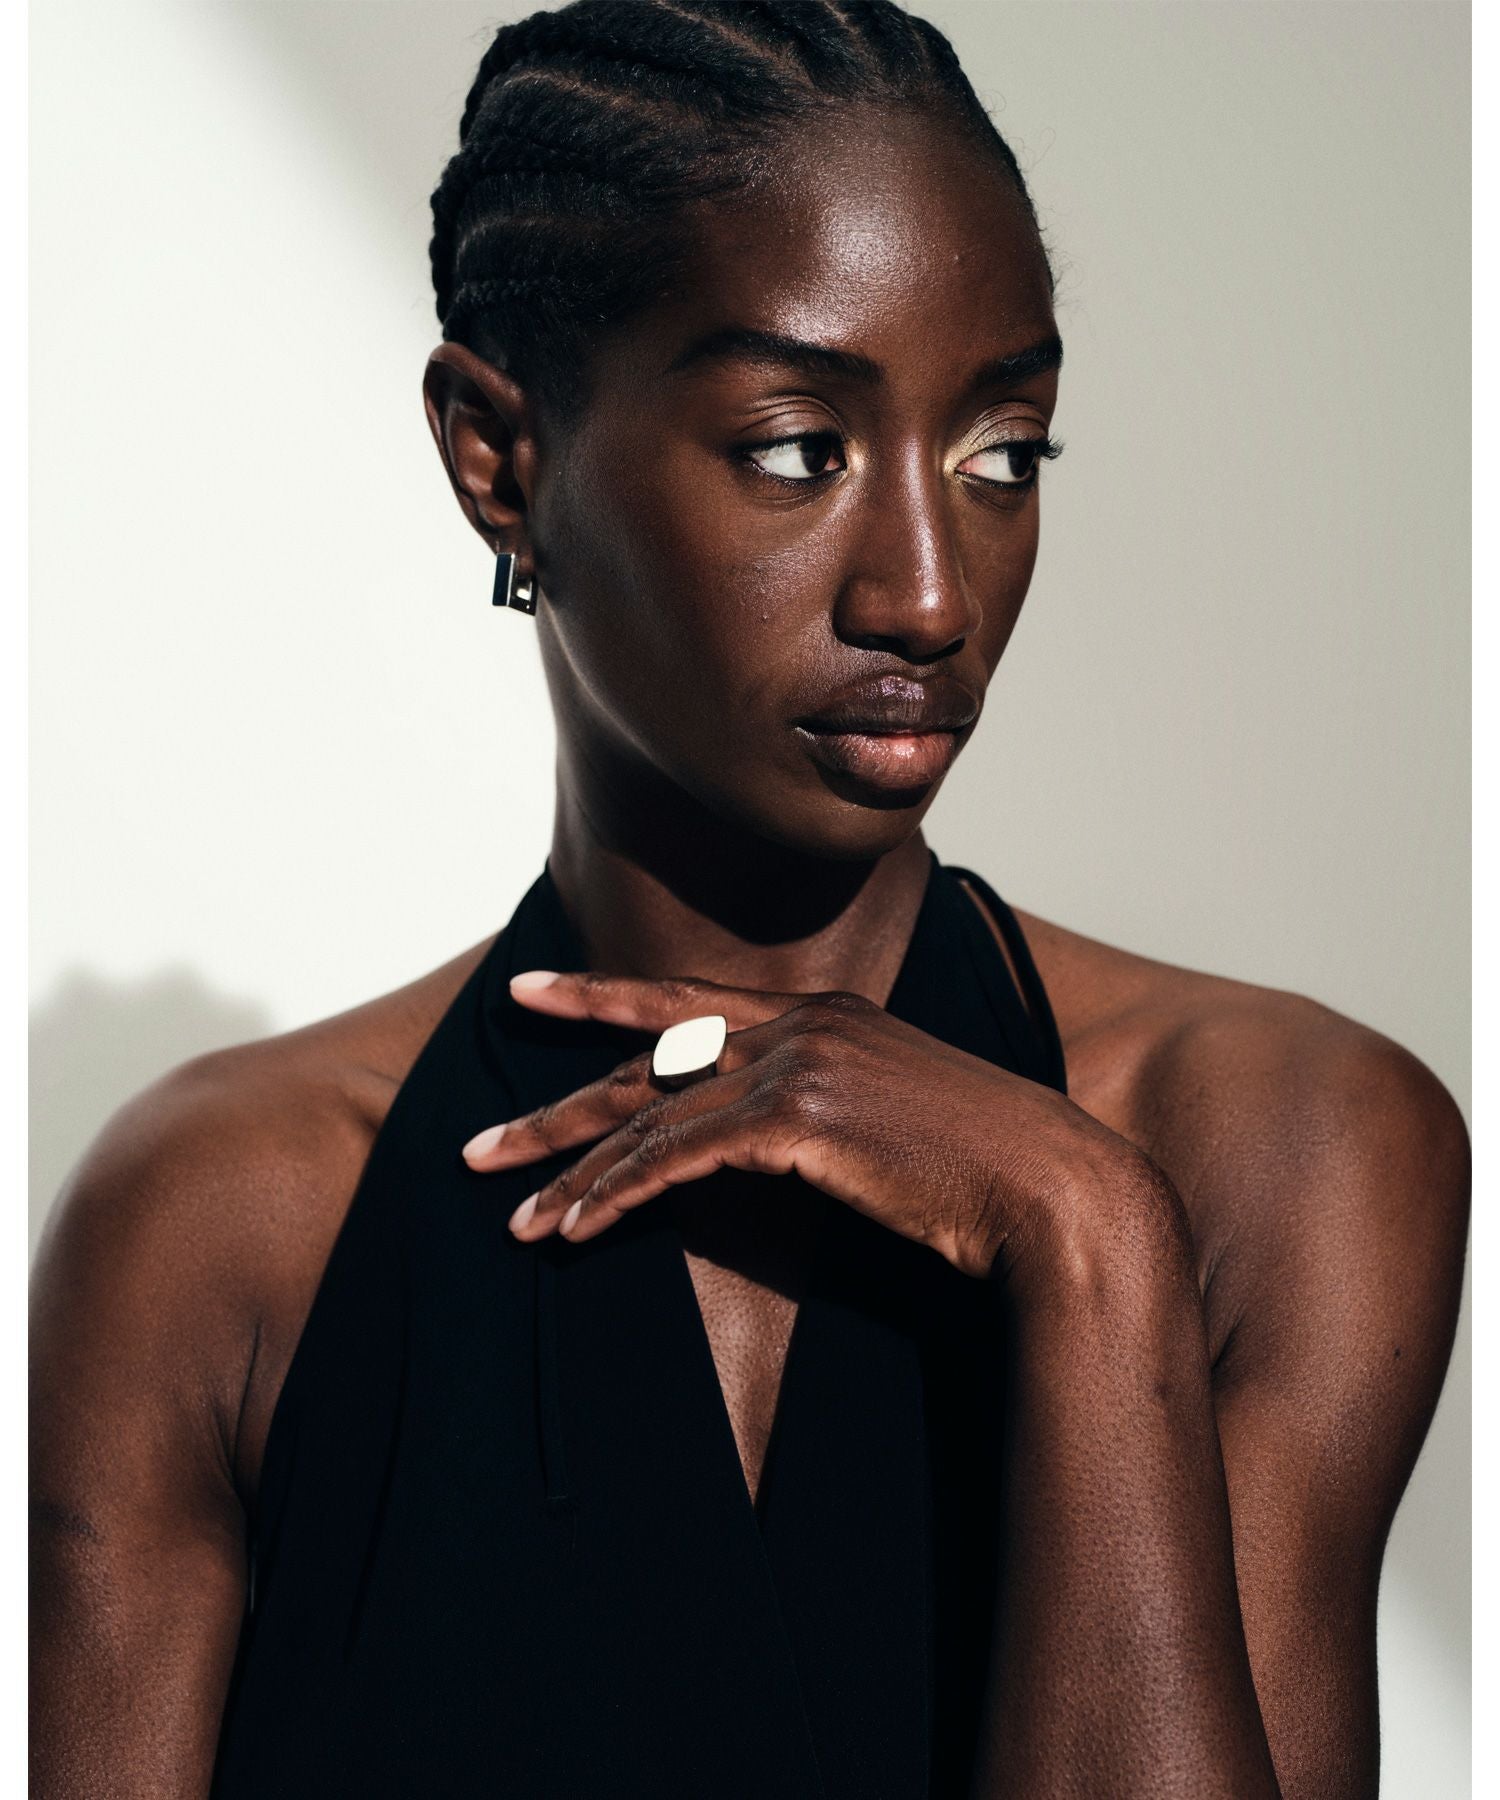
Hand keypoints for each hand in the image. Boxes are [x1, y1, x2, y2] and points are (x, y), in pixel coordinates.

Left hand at [462, 968, 1138, 1281]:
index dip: (601, 995)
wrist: (1052, 1188)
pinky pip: (676, 1158)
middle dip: (556, 1103)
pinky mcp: (796, 1119)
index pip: (686, 998)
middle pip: (646, 1057)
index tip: (534, 990)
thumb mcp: (892, 1116)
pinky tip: (573, 1228)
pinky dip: (615, 1195)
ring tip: (511, 1214)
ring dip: (572, 1172)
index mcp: (822, 1013)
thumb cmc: (981, 1170)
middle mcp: (801, 1023)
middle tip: (479, 1144)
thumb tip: (760, 1140)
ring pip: (650, 1115)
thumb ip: (819, 1111)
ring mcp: (798, 1063)